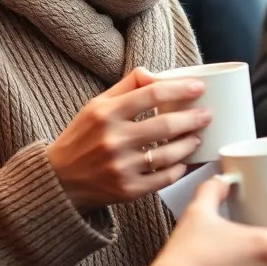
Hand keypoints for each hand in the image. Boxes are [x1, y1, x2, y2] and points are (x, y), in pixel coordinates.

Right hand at [45, 68, 210, 211]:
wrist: (59, 180)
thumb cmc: (82, 137)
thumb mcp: (96, 105)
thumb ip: (127, 86)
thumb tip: (155, 74)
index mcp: (106, 114)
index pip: (152, 94)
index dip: (180, 89)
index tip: (198, 88)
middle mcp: (113, 140)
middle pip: (166, 124)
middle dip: (193, 118)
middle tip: (207, 115)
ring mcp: (121, 167)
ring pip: (169, 154)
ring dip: (189, 143)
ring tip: (196, 137)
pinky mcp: (127, 190)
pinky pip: (164, 179)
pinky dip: (179, 169)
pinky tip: (183, 161)